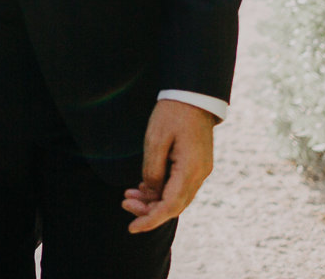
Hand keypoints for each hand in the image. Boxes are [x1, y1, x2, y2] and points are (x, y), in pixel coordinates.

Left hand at [121, 99, 216, 232]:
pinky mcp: (196, 165)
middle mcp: (199, 175)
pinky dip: (161, 190)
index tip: (132, 228)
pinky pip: (178, 186)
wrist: (193, 95)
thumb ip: (152, 170)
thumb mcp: (155, 140)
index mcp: (190, 170)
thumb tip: (151, 192)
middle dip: (148, 211)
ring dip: (153, 201)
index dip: (150, 220)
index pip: (170, 207)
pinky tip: (144, 186)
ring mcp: (200, 170)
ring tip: (129, 195)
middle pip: (174, 206)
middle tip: (124, 203)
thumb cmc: (173, 113)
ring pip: (176, 198)